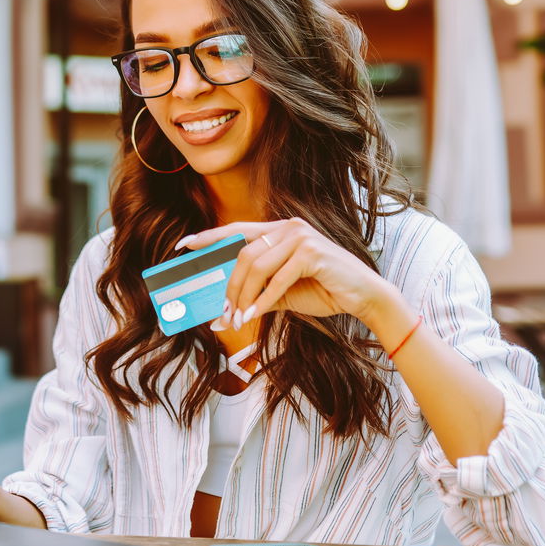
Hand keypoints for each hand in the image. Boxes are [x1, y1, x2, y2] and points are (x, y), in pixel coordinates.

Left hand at [176, 218, 396, 330]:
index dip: (208, 237)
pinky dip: (264, 300)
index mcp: (278, 231)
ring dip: (244, 296)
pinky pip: (278, 279)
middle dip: (229, 286)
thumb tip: (224, 316)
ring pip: (256, 266)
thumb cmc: (322, 291)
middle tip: (223, 312)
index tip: (182, 245)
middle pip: (242, 254)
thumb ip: (255, 296)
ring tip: (240, 318)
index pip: (236, 231)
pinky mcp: (312, 252)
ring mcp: (301, 236)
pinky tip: (254, 315)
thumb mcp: (281, 294)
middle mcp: (288, 227)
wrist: (362, 297)